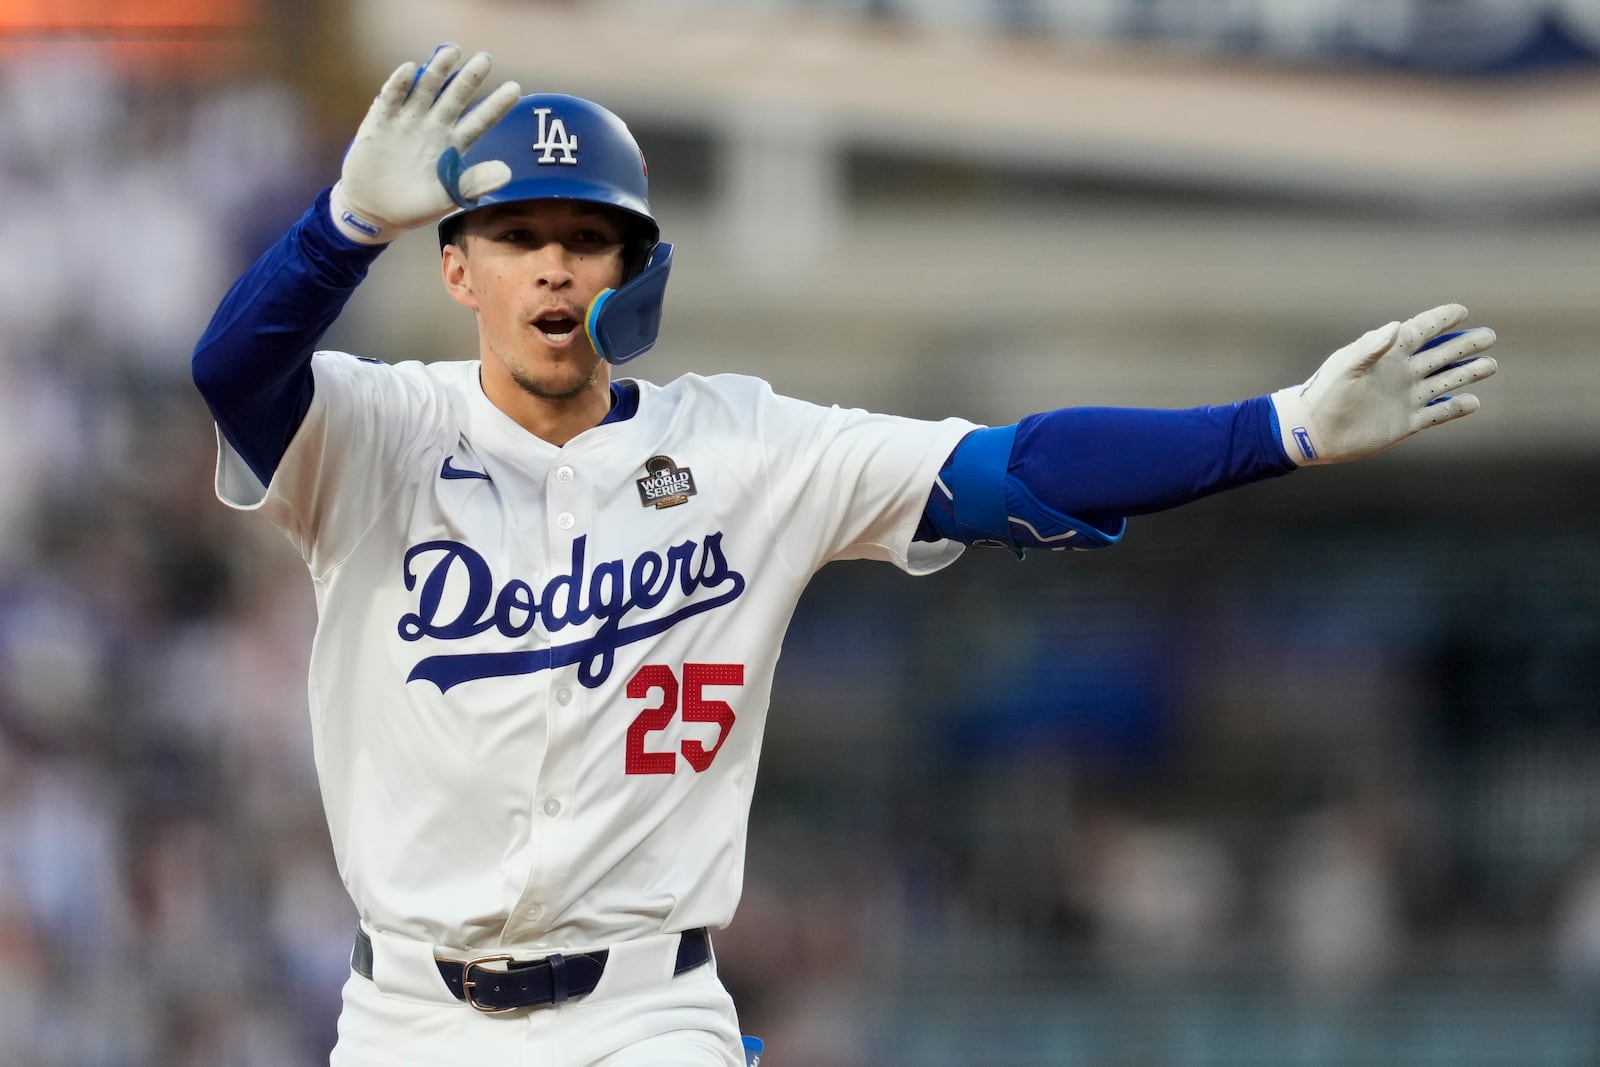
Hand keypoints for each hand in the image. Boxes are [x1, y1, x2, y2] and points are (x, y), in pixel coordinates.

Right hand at [329, 44, 521, 244]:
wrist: (373, 209)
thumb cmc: (414, 205)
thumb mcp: (447, 197)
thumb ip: (474, 183)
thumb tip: (508, 173)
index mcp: (453, 145)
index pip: (480, 121)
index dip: (496, 106)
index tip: (515, 89)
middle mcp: (433, 127)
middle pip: (455, 97)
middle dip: (469, 79)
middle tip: (486, 59)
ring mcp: (407, 121)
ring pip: (425, 90)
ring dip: (437, 71)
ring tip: (452, 52)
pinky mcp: (380, 122)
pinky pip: (391, 98)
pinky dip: (399, 84)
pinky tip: (410, 69)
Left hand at [1269, 303, 1497, 465]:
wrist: (1314, 431)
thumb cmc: (1324, 393)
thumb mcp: (1345, 366)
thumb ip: (1371, 347)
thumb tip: (1396, 326)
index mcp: (1387, 354)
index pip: (1420, 330)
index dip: (1441, 319)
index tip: (1462, 311)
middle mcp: (1401, 373)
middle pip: (1441, 354)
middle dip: (1465, 344)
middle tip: (1489, 336)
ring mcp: (1405, 398)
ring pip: (1445, 381)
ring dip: (1467, 373)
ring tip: (1490, 365)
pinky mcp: (1406, 423)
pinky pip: (1436, 414)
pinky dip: (1455, 409)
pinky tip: (1473, 402)